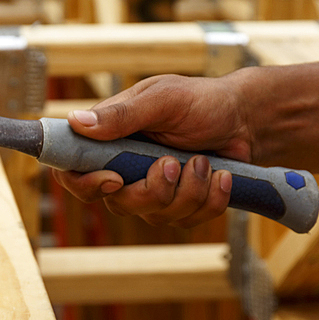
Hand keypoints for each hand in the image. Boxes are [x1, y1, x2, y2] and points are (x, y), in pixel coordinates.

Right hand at [51, 74, 251, 227]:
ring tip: (204, 162)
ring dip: (188, 191)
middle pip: (116, 203)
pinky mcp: (180, 205)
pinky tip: (221, 176)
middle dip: (151, 190)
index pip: (73, 173)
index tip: (114, 178)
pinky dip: (210, 199)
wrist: (246, 119)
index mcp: (109, 140)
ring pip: (155, 215)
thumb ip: (122, 114)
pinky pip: (186, 220)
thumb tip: (76, 121)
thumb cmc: (202, 101)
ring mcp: (152, 190)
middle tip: (174, 163)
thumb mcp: (163, 99)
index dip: (85, 185)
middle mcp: (125, 169)